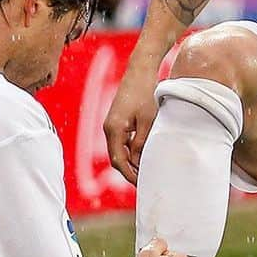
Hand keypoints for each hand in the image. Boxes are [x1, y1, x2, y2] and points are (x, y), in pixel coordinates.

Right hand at [104, 60, 159, 185]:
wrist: (139, 72)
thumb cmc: (145, 94)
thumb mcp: (147, 121)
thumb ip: (141, 143)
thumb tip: (137, 162)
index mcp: (114, 130)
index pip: (118, 161)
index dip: (129, 175)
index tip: (142, 184)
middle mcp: (108, 129)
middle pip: (116, 158)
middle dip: (129, 171)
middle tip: (145, 182)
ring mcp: (111, 125)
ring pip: (118, 151)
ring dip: (130, 162)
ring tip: (146, 171)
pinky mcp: (116, 122)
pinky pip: (121, 142)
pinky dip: (130, 152)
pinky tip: (142, 156)